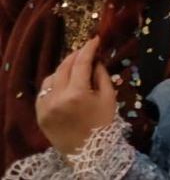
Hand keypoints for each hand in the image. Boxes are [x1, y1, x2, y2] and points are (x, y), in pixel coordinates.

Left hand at [36, 39, 117, 156]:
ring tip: (75, 65)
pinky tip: (63, 80)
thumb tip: (95, 59)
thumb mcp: (109, 97)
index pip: (81, 62)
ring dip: (63, 68)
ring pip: (51, 77)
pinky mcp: (39, 113)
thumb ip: (101, 75)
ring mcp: (45, 106)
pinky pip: (44, 91)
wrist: (87, 151)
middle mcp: (57, 97)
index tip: (95, 39)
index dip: (88, 48)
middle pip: (64, 67)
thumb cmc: (103, 123)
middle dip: (76, 55)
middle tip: (86, 49)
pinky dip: (53, 82)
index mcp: (77, 93)